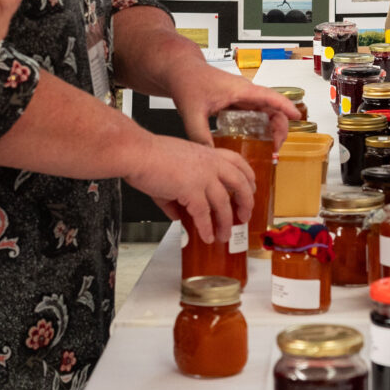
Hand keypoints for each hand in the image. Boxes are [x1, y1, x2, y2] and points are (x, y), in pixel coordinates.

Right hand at [124, 133, 254, 246]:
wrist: (137, 152)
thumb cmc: (148, 155)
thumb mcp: (171, 168)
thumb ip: (177, 194)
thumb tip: (177, 215)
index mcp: (207, 154)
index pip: (237, 162)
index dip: (247, 176)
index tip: (251, 188)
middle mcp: (210, 164)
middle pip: (240, 183)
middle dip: (246, 202)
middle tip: (245, 216)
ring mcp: (203, 176)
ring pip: (223, 203)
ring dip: (225, 223)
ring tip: (224, 236)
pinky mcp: (191, 190)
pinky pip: (204, 214)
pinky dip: (206, 228)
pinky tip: (207, 237)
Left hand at [168, 67, 300, 148]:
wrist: (181, 72)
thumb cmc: (188, 82)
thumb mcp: (191, 112)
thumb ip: (199, 135)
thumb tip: (210, 156)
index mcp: (240, 90)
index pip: (270, 97)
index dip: (286, 106)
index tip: (297, 117)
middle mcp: (245, 92)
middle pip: (273, 108)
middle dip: (280, 128)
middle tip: (275, 148)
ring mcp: (242, 97)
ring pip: (266, 112)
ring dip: (273, 128)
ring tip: (270, 148)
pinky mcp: (237, 102)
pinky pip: (256, 114)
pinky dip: (262, 127)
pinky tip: (256, 141)